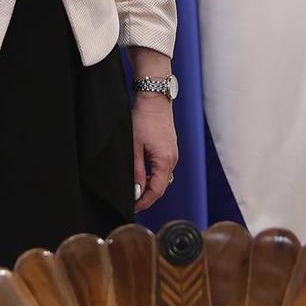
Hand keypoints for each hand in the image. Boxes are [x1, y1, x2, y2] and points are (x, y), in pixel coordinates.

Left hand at [131, 92, 177, 212]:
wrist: (154, 98)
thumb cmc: (142, 120)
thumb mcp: (134, 147)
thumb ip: (136, 171)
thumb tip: (136, 191)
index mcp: (165, 161)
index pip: (157, 191)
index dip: (145, 202)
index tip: (133, 207)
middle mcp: (173, 159)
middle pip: (161, 186)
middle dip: (147, 196)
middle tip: (132, 200)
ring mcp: (173, 153)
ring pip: (163, 177)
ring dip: (150, 185)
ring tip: (135, 188)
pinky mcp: (170, 148)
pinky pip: (164, 168)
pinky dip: (154, 175)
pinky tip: (143, 173)